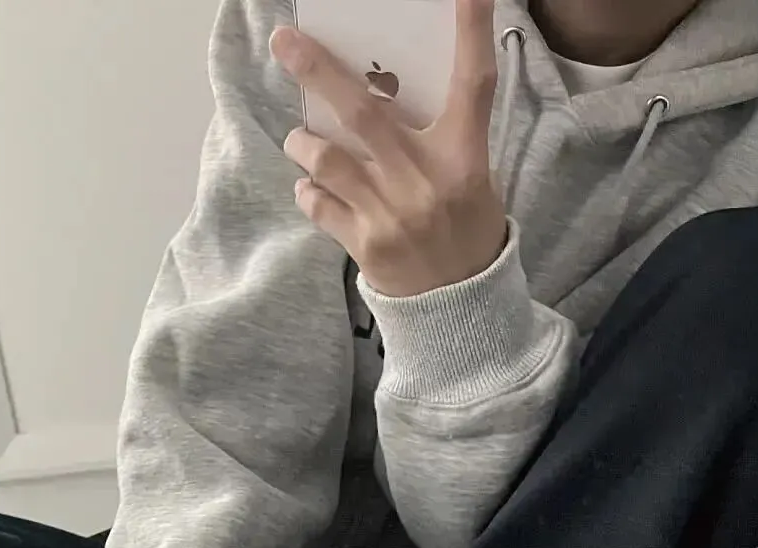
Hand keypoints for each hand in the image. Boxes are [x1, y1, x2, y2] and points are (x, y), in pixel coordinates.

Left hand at [270, 0, 506, 297]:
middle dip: (318, 70)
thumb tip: (383, 94)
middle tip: (284, 40)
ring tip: (299, 140)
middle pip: (364, 111)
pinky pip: (317, 203)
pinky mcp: (363, 244)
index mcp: (463, 156)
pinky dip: (308, 190)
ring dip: (302, 143)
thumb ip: (436, 138)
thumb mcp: (470, 178)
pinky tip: (313, 188)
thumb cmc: (464, 231)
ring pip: (325, 158)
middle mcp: (424, 179)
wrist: (459, 306)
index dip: (472, 31)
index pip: (474, 83)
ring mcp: (390, 213)